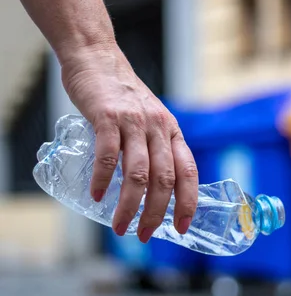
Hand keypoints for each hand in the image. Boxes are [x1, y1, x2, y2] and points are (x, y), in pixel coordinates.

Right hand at [60, 43, 198, 242]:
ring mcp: (133, 122)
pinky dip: (104, 179)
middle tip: (144, 236)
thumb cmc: (123, 97)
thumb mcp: (151, 120)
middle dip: (156, 213)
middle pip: (164, 179)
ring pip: (138, 172)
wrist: (98, 59)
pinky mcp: (107, 116)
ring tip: (120, 226)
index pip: (188, 173)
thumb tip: (153, 188)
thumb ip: (154, 148)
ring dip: (130, 205)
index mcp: (172, 133)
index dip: (188, 202)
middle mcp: (158, 128)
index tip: (182, 227)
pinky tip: (98, 196)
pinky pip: (108, 154)